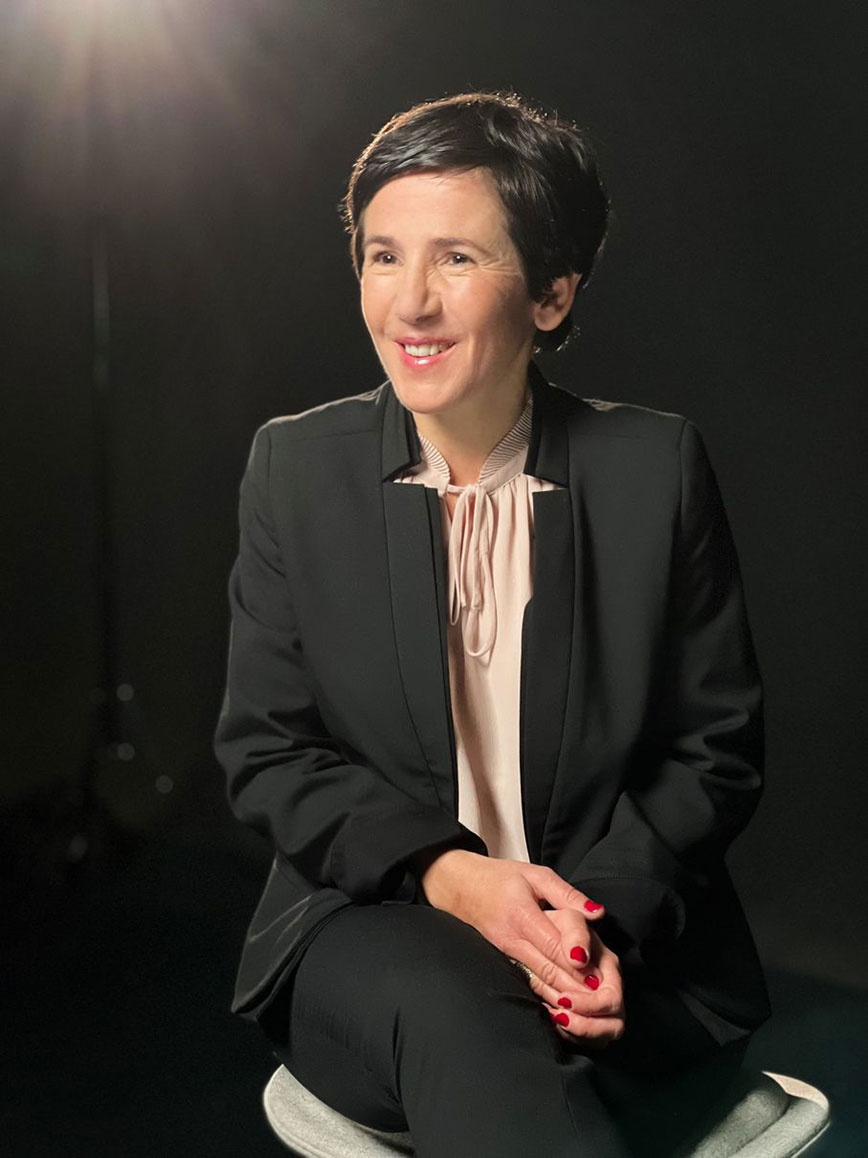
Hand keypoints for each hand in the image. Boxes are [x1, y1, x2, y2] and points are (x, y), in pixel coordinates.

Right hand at [415, 849, 607, 1005]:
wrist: (459, 887)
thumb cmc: (500, 878)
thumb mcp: (536, 874)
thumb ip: (567, 894)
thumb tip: (596, 913)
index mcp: (522, 915)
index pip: (553, 944)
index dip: (576, 962)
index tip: (598, 976)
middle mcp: (512, 939)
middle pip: (548, 969)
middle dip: (575, 988)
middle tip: (601, 1000)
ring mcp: (506, 954)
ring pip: (539, 981)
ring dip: (564, 996)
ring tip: (589, 1010)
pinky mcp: (505, 961)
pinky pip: (529, 981)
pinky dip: (547, 996)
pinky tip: (564, 1008)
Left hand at [534, 911, 624, 1048]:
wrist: (539, 930)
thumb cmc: (555, 924)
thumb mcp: (565, 919)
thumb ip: (575, 933)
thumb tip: (579, 957)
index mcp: (609, 966)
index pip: (611, 998)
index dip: (589, 1005)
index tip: (562, 999)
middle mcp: (608, 987)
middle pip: (612, 1025)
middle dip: (584, 1025)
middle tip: (557, 1013)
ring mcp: (599, 1004)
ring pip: (600, 1037)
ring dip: (576, 1033)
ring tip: (552, 1016)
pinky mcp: (585, 1014)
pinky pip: (584, 1039)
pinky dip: (568, 1035)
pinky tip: (549, 1017)